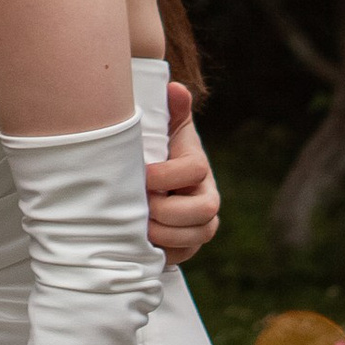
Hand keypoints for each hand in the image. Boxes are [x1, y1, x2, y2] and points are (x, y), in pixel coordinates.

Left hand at [145, 83, 218, 262]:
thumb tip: (175, 88)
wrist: (153, 180)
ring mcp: (201, 223)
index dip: (167, 175)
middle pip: (205, 211)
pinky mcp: (189, 245)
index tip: (142, 175)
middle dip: (168, 211)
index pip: (194, 170)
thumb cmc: (156, 151)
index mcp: (198, 166)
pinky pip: (184, 256)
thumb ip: (172, 109)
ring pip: (197, 237)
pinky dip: (163, 252)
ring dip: (165, 234)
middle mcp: (206, 196)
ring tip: (138, 224)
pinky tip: (141, 241)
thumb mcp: (163, 128)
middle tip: (140, 206)